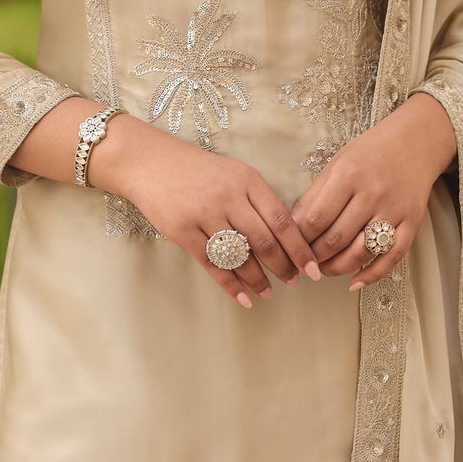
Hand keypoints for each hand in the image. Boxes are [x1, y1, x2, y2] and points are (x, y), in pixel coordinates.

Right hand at [96, 118, 321, 307]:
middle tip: (293, 282)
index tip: (312, 268)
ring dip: (258, 279)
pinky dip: (231, 285)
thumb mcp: (234, 173)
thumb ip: (257, 200)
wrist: (150, 162)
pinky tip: (244, 299)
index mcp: (248, 180)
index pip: (283, 220)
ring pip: (241, 256)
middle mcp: (229, 196)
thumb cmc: (197, 171)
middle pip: (265, 241)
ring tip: (269, 293)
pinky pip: (213, 265)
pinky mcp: (183, 231)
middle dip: (283, 266)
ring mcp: (205, 214)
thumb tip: (285, 237)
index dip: (300, 248)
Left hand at [292, 93, 457, 288]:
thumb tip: (291, 227)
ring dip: (336, 269)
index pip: (315, 219)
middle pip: (336, 239)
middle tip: (304, 263)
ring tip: (323, 271)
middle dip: (314, 257)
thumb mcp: (337, 164)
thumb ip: (314, 195)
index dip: (298, 239)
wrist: (415, 142)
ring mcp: (394, 210)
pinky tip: (354, 282)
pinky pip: (391, 258)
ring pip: (360, 253)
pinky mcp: (412, 223)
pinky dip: (371, 275)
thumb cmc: (370, 153)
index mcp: (349, 176)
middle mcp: (372, 194)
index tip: (289, 247)